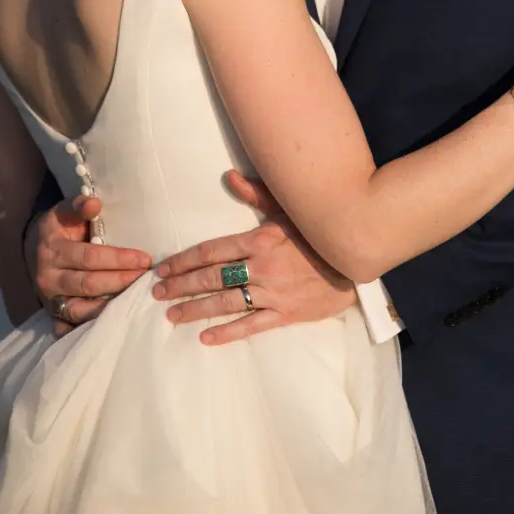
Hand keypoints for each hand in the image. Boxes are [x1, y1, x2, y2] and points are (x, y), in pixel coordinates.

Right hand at [28, 195, 152, 335]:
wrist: (34, 250)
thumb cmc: (59, 229)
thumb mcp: (63, 212)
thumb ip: (78, 206)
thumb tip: (94, 204)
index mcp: (52, 251)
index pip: (90, 257)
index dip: (119, 259)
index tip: (145, 259)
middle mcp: (48, 279)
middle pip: (88, 284)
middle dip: (121, 282)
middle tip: (147, 279)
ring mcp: (50, 301)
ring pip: (80, 310)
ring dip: (109, 308)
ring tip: (136, 300)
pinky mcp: (53, 317)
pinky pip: (70, 328)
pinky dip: (90, 328)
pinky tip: (114, 323)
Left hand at [151, 170, 356, 344]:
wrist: (356, 258)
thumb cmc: (318, 232)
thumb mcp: (289, 209)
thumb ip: (257, 194)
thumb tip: (229, 176)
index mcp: (260, 239)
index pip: (212, 251)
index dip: (184, 260)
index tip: (163, 267)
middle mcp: (262, 267)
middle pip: (212, 278)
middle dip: (181, 285)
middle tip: (156, 293)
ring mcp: (274, 292)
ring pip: (226, 303)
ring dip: (196, 309)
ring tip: (171, 316)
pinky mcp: (286, 313)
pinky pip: (251, 325)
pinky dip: (227, 332)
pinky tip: (205, 337)